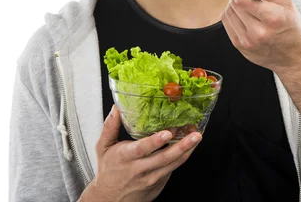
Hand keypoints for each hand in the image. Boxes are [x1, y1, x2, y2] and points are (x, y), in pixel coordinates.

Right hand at [80, 106, 201, 201]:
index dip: (155, 142)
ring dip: (187, 151)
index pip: (142, 149)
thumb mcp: (103, 147)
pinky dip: (182, 157)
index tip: (167, 133)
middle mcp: (140, 169)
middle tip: (195, 135)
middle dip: (181, 146)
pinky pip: (173, 169)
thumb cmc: (108, 170)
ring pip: (172, 164)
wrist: (110, 199)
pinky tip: (189, 146)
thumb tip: (116, 108)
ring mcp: (151, 178)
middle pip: (163, 158)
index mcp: (125, 157)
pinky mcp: (159, 183)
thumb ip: (110, 126)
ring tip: (196, 138)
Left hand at [221, 0, 300, 72]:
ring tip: (246, 4)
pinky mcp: (240, 47)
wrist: (295, 57)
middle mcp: (258, 32)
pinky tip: (243, 14)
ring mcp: (247, 42)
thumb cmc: (293, 28)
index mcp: (272, 18)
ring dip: (233, 3)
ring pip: (227, 13)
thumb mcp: (285, 3)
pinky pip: (227, 24)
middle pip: (234, 4)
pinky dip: (232, 15)